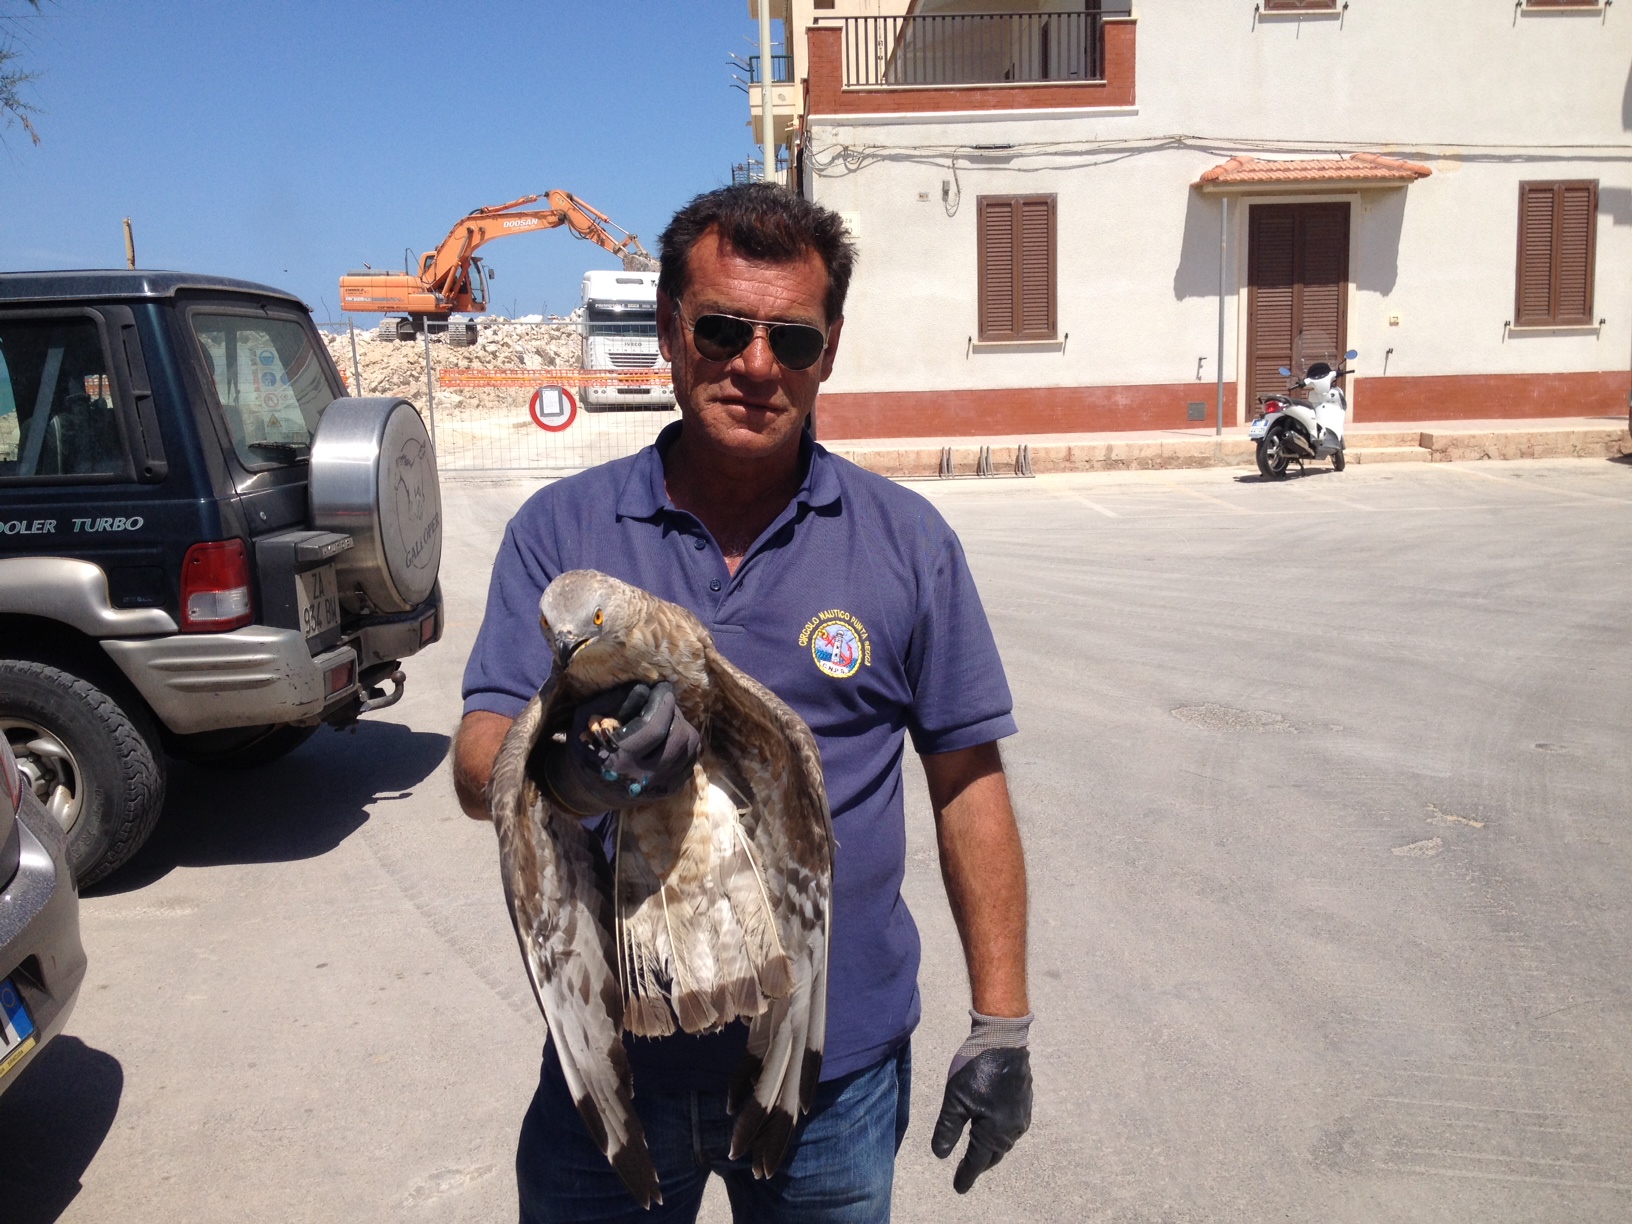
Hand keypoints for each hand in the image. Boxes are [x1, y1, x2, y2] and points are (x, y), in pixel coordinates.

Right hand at [542, 681, 699, 814]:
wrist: (588, 788)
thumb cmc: (587, 747)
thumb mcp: (587, 719)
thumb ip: (614, 700)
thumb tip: (647, 689)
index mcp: (618, 760)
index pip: (654, 726)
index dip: (663, 701)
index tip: (663, 686)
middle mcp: (643, 778)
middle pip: (679, 737)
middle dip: (674, 711)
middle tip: (664, 701)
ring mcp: (660, 786)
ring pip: (691, 747)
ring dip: (682, 725)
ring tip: (667, 717)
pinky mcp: (670, 789)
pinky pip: (692, 758)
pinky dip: (686, 742)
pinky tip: (670, 735)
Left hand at [931, 1014, 1033, 1193]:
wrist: (1003, 1038)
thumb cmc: (977, 1067)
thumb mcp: (955, 1099)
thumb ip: (948, 1129)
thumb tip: (940, 1155)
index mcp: (994, 1131)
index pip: (977, 1161)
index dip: (966, 1175)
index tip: (958, 1187)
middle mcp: (1012, 1128)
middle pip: (994, 1154)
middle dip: (979, 1165)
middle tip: (967, 1172)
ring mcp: (1021, 1114)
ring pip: (1004, 1142)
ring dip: (991, 1150)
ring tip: (979, 1153)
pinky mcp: (1024, 1101)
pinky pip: (1012, 1128)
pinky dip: (999, 1134)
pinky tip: (993, 1129)